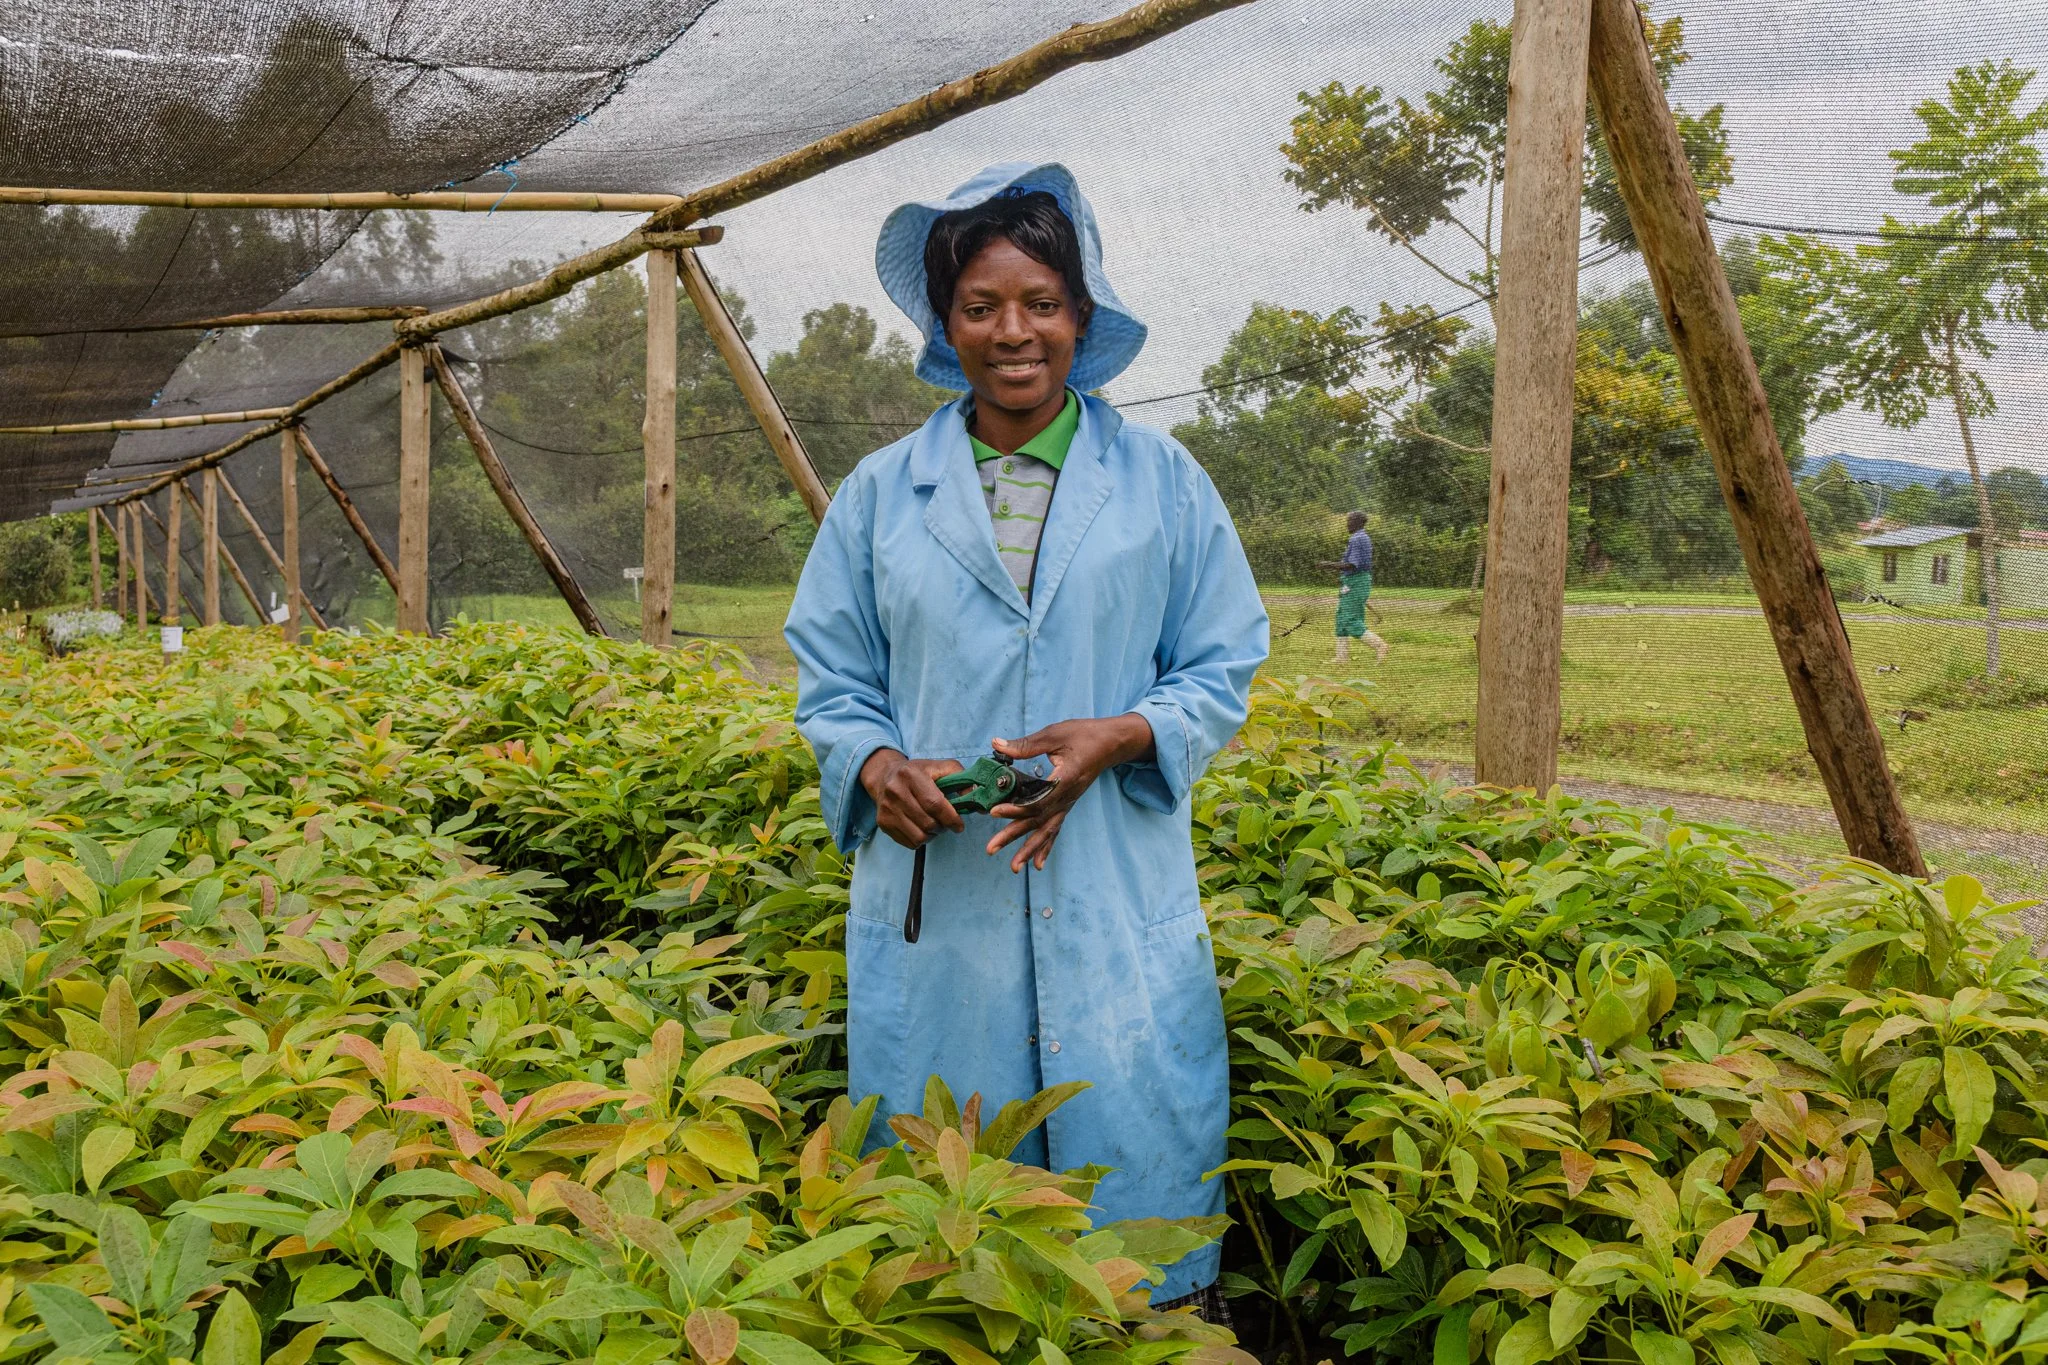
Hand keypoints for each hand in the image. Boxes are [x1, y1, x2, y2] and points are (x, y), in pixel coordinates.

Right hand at [860, 749, 965, 848]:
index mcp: (911, 775)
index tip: (959, 825)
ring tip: (934, 825)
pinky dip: (921, 840)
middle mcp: (895, 791)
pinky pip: (909, 843)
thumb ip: (960, 777)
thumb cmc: (918, 773)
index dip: (951, 818)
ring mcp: (887, 809)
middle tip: (947, 823)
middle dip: (943, 827)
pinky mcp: (883, 823)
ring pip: (919, 836)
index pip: (934, 803)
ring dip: (933, 835)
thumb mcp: (939, 768)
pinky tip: (922, 828)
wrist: (884, 776)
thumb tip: (976, 796)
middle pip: (928, 823)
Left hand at [984, 714, 1154, 872]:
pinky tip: (1037, 864)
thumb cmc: (1086, 735)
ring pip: (1047, 831)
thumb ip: (1026, 745)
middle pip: (1038, 821)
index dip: (1015, 808)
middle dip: (1013, 836)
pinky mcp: (1068, 804)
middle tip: (991, 848)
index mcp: (1065, 779)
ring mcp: (1069, 803)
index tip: (994, 811)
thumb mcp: (1055, 734)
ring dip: (1029, 849)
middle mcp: (1067, 797)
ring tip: (1013, 867)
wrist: (1113, 743)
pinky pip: (1055, 829)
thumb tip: (997, 745)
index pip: (1037, 800)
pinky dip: (1046, 847)